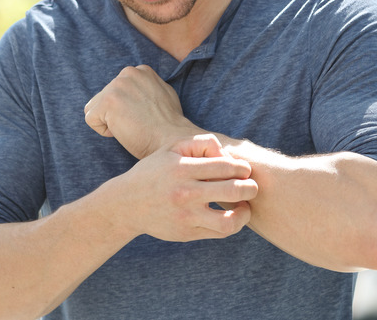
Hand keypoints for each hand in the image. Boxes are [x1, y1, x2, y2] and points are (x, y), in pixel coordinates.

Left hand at [84, 65, 198, 158]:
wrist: (172, 141)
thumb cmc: (169, 126)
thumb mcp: (162, 94)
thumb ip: (145, 86)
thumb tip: (134, 88)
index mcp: (140, 70)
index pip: (117, 90)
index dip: (127, 108)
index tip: (144, 116)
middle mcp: (128, 73)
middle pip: (103, 97)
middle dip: (116, 114)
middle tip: (138, 123)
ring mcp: (117, 86)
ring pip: (95, 108)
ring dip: (109, 121)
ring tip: (131, 126)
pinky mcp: (108, 102)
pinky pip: (91, 120)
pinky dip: (104, 131)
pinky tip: (124, 131)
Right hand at [109, 134, 256, 241]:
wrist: (126, 204)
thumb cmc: (154, 172)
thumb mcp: (170, 148)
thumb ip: (200, 142)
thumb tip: (227, 154)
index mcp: (182, 168)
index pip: (227, 166)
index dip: (242, 167)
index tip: (243, 170)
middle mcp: (185, 193)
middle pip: (234, 190)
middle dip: (250, 187)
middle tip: (250, 186)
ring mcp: (186, 216)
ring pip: (230, 221)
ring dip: (245, 212)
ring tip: (244, 206)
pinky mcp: (186, 233)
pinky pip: (219, 232)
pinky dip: (232, 225)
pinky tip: (231, 215)